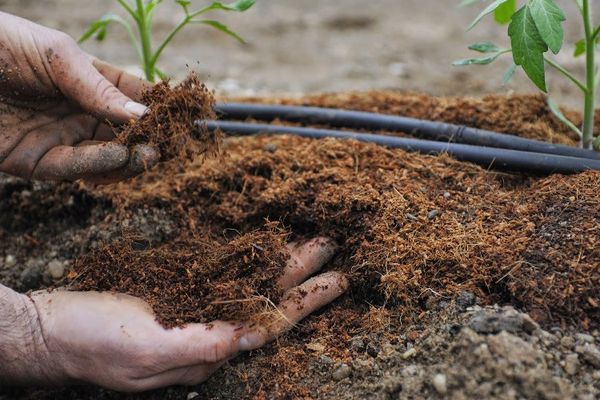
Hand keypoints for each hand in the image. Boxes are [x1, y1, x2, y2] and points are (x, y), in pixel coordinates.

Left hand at [0, 12, 156, 182]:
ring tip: (149, 153)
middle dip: (149, 139)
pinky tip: (117, 158)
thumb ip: (98, 87)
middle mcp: (77, 112)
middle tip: (169, 143)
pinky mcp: (35, 162)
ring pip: (105, 157)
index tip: (184, 115)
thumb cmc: (0, 44)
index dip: (159, 106)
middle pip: (124, 133)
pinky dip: (97, 166)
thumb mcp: (56, 55)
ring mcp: (58, 138)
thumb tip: (144, 114)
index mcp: (85, 80)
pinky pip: (73, 169)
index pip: (132, 96)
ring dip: (129, 158)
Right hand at [13, 237, 346, 390]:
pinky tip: (260, 247)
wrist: (53, 331)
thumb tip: (244, 338)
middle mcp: (209, 329)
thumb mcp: (142, 349)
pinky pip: (222, 273)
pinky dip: (246, 259)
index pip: (270, 324)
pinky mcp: (177, 292)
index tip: (336, 280)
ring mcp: (194, 309)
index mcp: (208, 348)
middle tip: (331, 246)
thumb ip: (196, 345)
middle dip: (302, 276)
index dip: (305, 303)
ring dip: (280, 264)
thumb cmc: (90, 342)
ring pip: (249, 284)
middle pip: (267, 299)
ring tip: (308, 242)